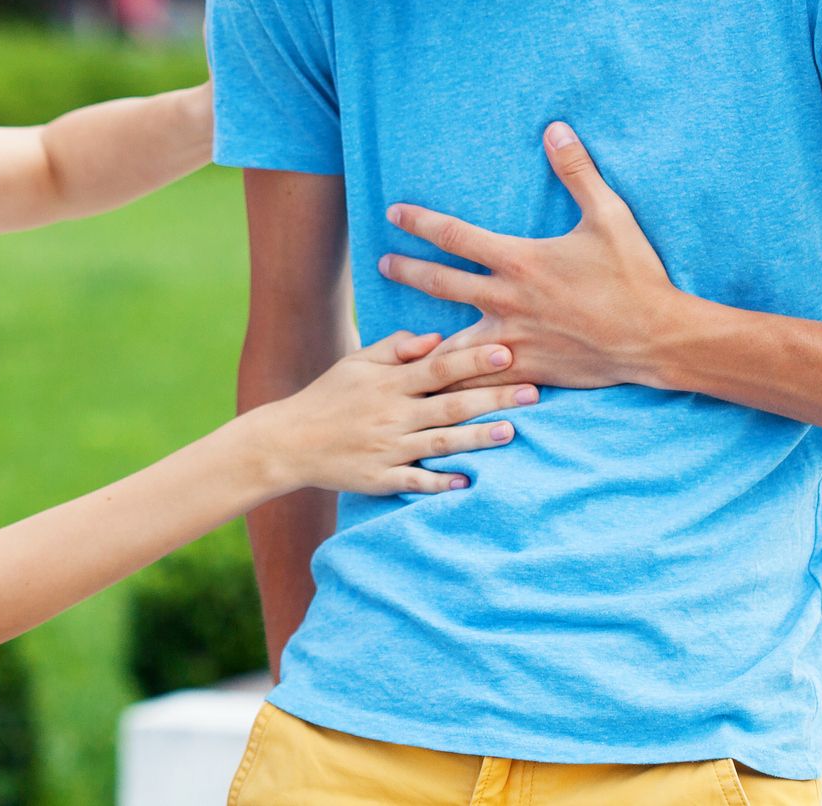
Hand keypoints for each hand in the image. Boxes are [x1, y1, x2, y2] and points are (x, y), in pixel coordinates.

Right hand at [270, 332, 538, 495]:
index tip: (508, 350)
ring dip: (477, 438)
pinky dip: (440, 482)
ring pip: (440, 442)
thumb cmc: (328, 396)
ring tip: (511, 432)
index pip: (439, 366)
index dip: (474, 358)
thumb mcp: (357, 363)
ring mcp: (387, 448)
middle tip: (534, 392)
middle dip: (493, 397)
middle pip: (451, 404)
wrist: (287, 442)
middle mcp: (392, 414)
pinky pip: (415, 481)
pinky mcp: (380, 478)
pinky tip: (467, 482)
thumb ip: (396, 348)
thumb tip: (436, 338)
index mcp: (389, 382)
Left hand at [378, 122, 683, 392]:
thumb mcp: (609, 215)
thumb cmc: (634, 275)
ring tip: (397, 334)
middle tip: (380, 263)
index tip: (393, 213)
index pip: (454, 236)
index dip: (420, 221)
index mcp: (519, 261)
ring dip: (421, 334)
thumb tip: (555, 129)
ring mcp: (514, 339)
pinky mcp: (528, 369)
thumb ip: (578, 172)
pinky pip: (482, 375)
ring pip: (451, 340)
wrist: (657, 339)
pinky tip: (440, 380)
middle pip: (439, 284)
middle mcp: (507, 300)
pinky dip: (458, 377)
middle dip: (406, 270)